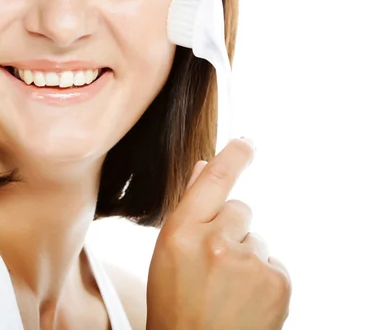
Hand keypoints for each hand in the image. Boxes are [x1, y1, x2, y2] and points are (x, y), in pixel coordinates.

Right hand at [146, 138, 290, 329]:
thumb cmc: (176, 303)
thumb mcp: (169, 251)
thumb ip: (189, 207)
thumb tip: (204, 167)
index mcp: (181, 232)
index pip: (213, 180)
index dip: (232, 156)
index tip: (246, 143)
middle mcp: (216, 242)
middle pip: (240, 209)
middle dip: (233, 227)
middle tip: (217, 262)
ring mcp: (249, 263)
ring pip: (257, 238)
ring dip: (247, 255)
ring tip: (229, 287)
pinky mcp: (277, 282)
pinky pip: (274, 262)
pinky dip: (264, 276)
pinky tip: (246, 298)